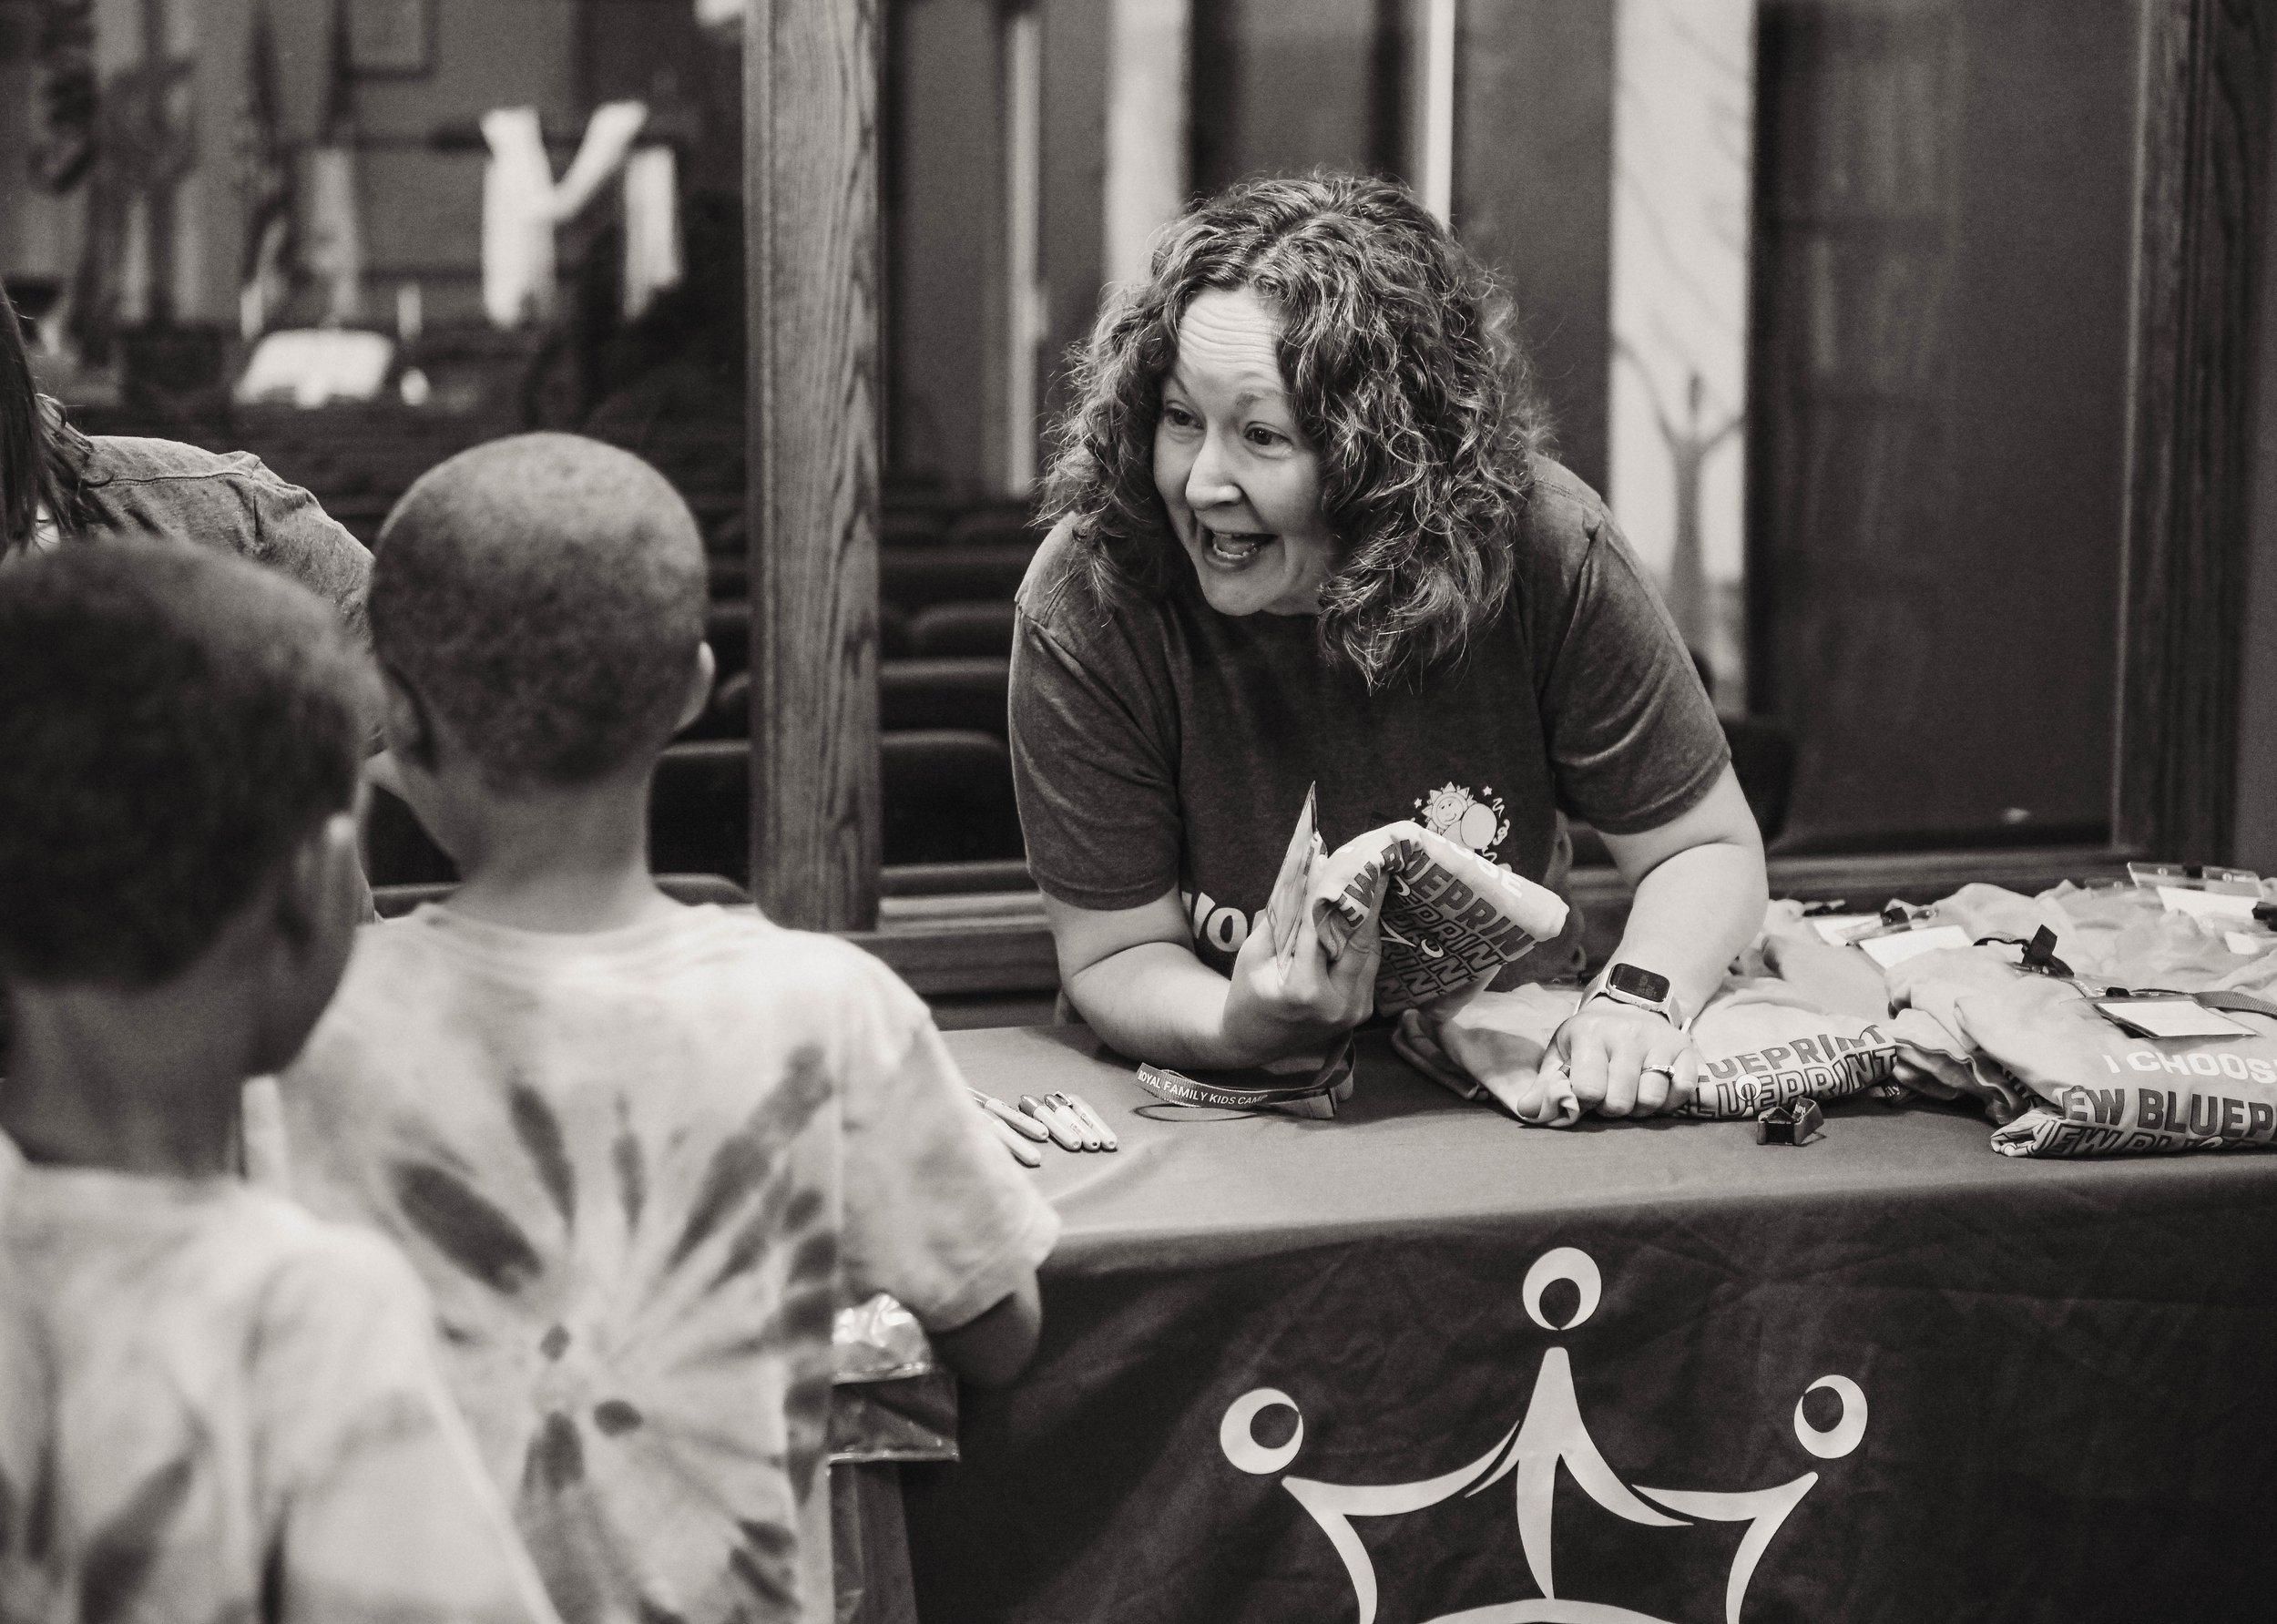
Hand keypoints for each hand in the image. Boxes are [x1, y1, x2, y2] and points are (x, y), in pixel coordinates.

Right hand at [1215, 871, 1386, 1067]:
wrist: (1253, 1042)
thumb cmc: (1246, 994)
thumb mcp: (1255, 952)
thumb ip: (1283, 915)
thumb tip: (1306, 871)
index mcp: (1305, 992)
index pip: (1321, 929)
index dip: (1325, 892)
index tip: (1331, 859)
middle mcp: (1338, 1004)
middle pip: (1358, 939)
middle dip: (1363, 897)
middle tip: (1368, 861)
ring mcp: (1355, 1011)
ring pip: (1369, 950)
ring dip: (1370, 914)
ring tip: (1371, 876)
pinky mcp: (1363, 1010)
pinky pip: (1368, 964)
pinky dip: (1365, 936)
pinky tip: (1366, 908)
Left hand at [1553, 997, 1697, 1117]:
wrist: (1629, 1004)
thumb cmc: (1589, 1038)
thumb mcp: (1561, 1053)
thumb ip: (1545, 1085)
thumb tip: (1527, 1112)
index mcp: (1590, 1034)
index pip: (1587, 1090)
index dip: (1585, 1102)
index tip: (1586, 1094)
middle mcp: (1626, 1034)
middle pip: (1620, 1101)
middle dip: (1611, 1109)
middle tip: (1609, 1096)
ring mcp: (1658, 1040)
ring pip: (1651, 1099)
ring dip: (1640, 1108)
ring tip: (1631, 1094)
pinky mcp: (1684, 1048)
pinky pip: (1682, 1091)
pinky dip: (1669, 1101)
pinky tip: (1655, 1091)